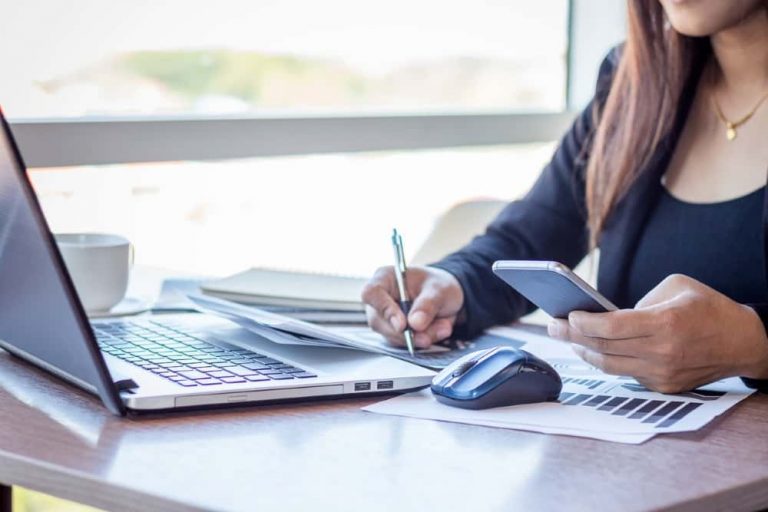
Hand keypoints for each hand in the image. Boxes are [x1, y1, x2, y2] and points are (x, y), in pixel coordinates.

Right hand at [361, 265, 463, 348]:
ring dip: (419, 337)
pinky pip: (404, 344)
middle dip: (406, 333)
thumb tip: (414, 323)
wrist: (446, 297)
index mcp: (385, 278)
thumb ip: (428, 304)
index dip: (384, 309)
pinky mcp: (394, 333)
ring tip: (443, 327)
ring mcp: (385, 318)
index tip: (402, 325)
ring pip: (393, 337)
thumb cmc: (438, 285)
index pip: (371, 293)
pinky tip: (439, 329)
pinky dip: (424, 340)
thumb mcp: (439, 290)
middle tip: (428, 336)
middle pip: (379, 322)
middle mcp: (380, 299)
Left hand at [547, 274, 767, 392]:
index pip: (610, 328)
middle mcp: (662, 353)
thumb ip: (640, 300)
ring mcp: (662, 374)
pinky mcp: (664, 386)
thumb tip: (607, 315)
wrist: (744, 342)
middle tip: (552, 326)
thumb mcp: (676, 287)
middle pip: (603, 348)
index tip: (567, 315)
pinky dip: (607, 360)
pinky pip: (626, 373)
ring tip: (567, 338)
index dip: (583, 323)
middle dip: (571, 336)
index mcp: (665, 324)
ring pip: (609, 366)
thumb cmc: (708, 308)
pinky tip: (592, 349)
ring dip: (583, 352)